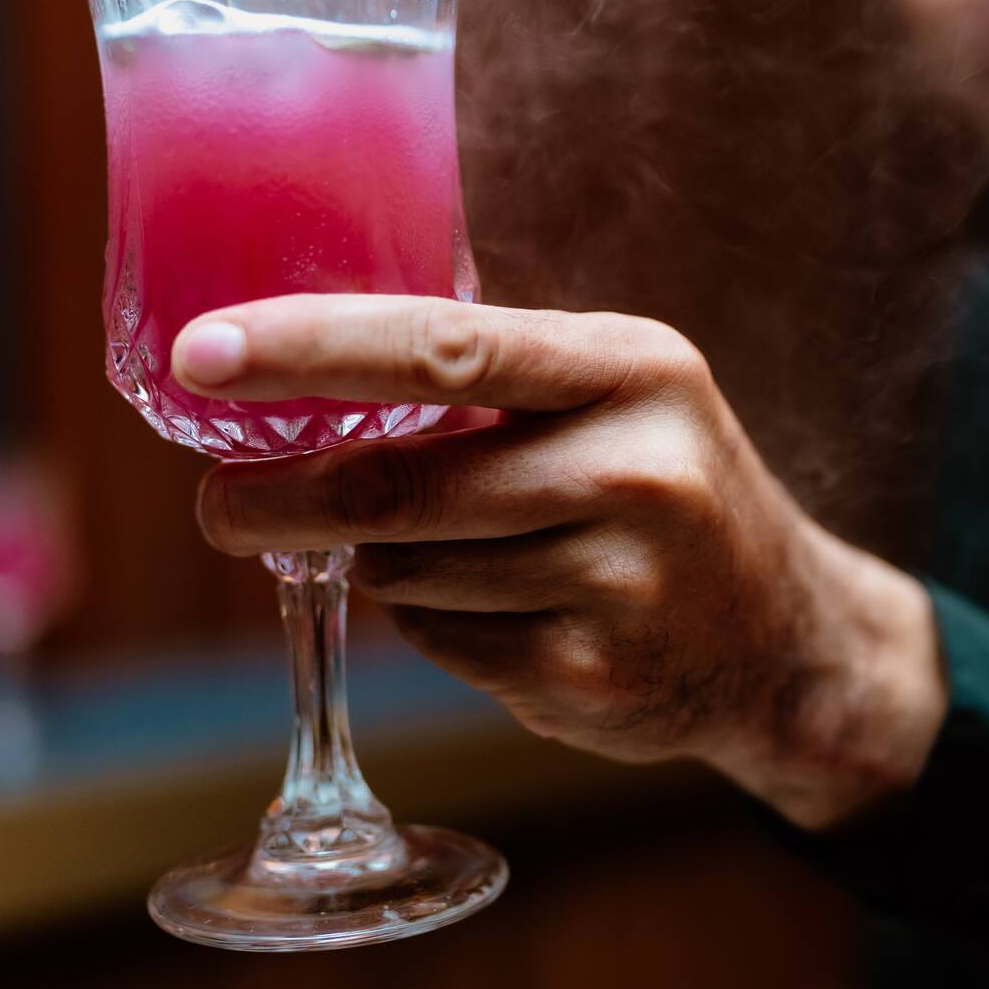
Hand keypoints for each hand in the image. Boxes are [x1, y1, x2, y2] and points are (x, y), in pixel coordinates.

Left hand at [173, 296, 945, 829]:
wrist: (787, 638)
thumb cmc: (668, 487)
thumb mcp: (622, 389)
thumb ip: (495, 358)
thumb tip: (322, 310)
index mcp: (631, 368)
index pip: (446, 345)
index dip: (311, 349)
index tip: (201, 355)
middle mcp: (637, 469)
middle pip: (401, 486)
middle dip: (285, 498)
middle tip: (219, 504)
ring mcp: (620, 583)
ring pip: (411, 575)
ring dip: (385, 565)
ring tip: (451, 551)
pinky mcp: (593, 678)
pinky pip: (444, 648)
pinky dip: (435, 627)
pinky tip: (502, 609)